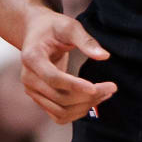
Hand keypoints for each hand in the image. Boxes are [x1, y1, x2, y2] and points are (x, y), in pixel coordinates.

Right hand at [18, 7, 114, 123]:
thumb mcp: (69, 26)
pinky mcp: (40, 98)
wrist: (36, 33)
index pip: (53, 78)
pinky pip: (59, 115)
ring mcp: (32, 90)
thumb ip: (86, 40)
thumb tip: (104, 56)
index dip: (75, 85)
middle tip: (112, 87)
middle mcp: (28, 78)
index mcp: (32, 58)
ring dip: (86, 106)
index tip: (96, 87)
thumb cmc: (53, 27)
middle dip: (88, 96)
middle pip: (59, 97)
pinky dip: (78, 111)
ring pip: (60, 111)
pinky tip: (95, 99)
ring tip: (107, 92)